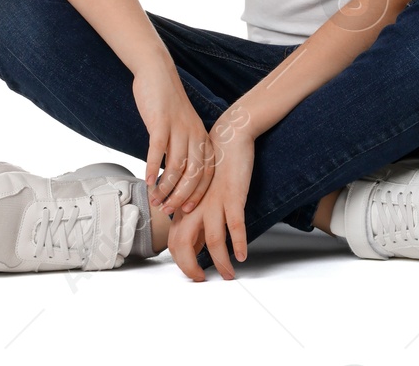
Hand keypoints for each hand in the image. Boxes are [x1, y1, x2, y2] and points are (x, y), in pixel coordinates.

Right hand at [131, 69, 214, 215]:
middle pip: (194, 174)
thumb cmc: (167, 105)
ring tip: (154, 199)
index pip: (206, 173)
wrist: (158, 73)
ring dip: (165, 187)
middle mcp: (194, 134)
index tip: (187, 211)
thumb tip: (175, 178)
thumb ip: (182, 150)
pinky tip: (146, 181)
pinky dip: (152, 167)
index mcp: (202, 137)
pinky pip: (158, 149)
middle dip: (181, 196)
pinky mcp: (161, 121)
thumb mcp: (182, 129)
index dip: (197, 194)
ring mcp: (178, 128)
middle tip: (167, 210)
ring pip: (176, 165)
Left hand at [167, 114, 255, 281]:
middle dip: (193, 269)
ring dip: (221, 263)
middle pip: (184, 247)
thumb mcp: (200, 194)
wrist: (228, 138)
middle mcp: (194, 207)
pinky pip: (235, 227)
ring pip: (213, 242)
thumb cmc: (215, 167)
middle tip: (204, 279)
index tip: (195, 273)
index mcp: (184, 207)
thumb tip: (200, 245)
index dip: (182, 262)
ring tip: (230, 275)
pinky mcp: (232, 197)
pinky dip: (239, 244)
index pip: (175, 243)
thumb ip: (197, 218)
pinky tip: (243, 256)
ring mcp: (213, 203)